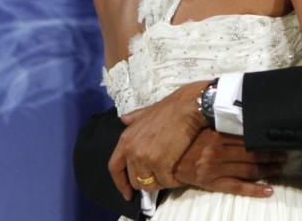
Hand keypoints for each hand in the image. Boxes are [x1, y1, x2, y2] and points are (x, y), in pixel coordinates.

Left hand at [108, 81, 206, 198]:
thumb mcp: (145, 112)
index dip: (120, 183)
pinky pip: (166, 182)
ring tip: (169, 173)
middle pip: (134, 180)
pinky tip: (178, 173)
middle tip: (159, 177)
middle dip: (147, 182)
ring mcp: (145, 158)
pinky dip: (173, 181)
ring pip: (149, 184)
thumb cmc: (169, 109)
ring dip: (160, 182)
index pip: (114, 168)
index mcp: (125, 139)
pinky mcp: (161, 164)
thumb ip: (133, 118)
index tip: (127, 194)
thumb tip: (123, 119)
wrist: (187, 108)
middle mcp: (132, 151)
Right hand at [173, 129, 284, 196]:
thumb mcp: (202, 130)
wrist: (168, 161)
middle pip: (250, 154)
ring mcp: (216, 169)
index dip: (263, 141)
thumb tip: (242, 119)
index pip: (246, 139)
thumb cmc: (186, 143)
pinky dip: (254, 190)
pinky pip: (238, 187)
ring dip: (267, 170)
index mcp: (216, 136)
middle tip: (284, 156)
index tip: (276, 141)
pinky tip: (268, 190)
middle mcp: (217, 152)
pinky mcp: (214, 183)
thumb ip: (220, 126)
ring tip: (279, 169)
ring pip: (248, 170)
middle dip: (270, 156)